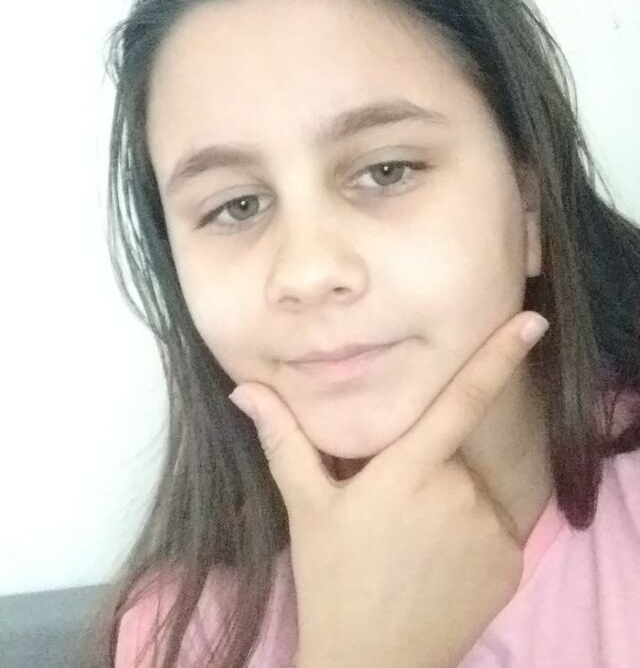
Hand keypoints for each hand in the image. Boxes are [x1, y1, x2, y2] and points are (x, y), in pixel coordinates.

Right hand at [228, 311, 549, 667]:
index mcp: (406, 469)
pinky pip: (492, 529)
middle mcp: (457, 491)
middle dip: (424, 469)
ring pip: (469, 491)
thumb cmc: (332, 577)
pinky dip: (470, 538)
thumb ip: (283, 439)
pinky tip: (438, 568)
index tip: (531, 321)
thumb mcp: (306, 506)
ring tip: (410, 545)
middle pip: (449, 455)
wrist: (372, 663)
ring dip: (446, 505)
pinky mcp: (510, 562)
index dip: (497, 356)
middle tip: (389, 514)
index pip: (459, 400)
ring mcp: (489, 529)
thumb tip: (246, 388)